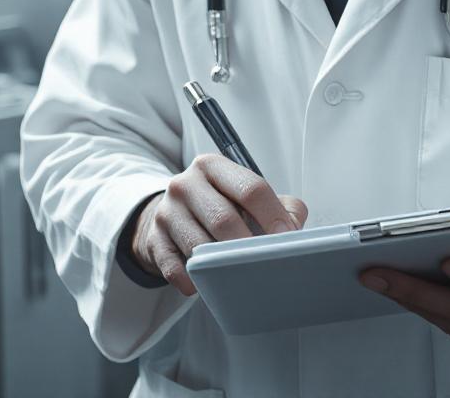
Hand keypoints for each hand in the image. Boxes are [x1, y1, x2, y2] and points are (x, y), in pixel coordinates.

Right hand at [130, 153, 307, 295]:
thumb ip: (278, 203)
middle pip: (224, 218)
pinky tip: (207, 284)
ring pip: (200, 246)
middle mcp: (186, 184)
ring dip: (222, 265)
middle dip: (249, 245)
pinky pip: (177, 269)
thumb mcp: (243, 192)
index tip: (286, 236)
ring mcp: (167, 213)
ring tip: (240, 274)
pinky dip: (195, 281)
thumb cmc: (217, 204)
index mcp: (213, 166)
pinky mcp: (155, 241)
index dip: (273, 215)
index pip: (251, 188)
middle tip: (266, 262)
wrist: (169, 214)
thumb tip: (295, 225)